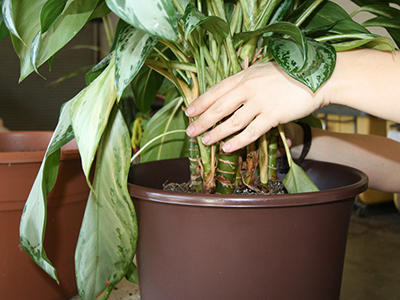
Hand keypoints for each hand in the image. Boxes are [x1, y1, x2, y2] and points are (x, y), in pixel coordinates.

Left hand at [185, 61, 327, 151]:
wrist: (318, 76)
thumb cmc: (290, 73)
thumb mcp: (262, 70)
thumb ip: (246, 81)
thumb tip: (231, 93)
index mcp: (244, 75)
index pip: (216, 90)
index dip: (201, 102)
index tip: (189, 112)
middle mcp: (249, 88)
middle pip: (219, 107)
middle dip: (202, 121)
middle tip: (190, 131)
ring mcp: (260, 102)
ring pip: (231, 122)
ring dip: (216, 133)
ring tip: (205, 141)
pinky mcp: (272, 115)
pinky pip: (250, 132)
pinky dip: (237, 142)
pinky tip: (226, 148)